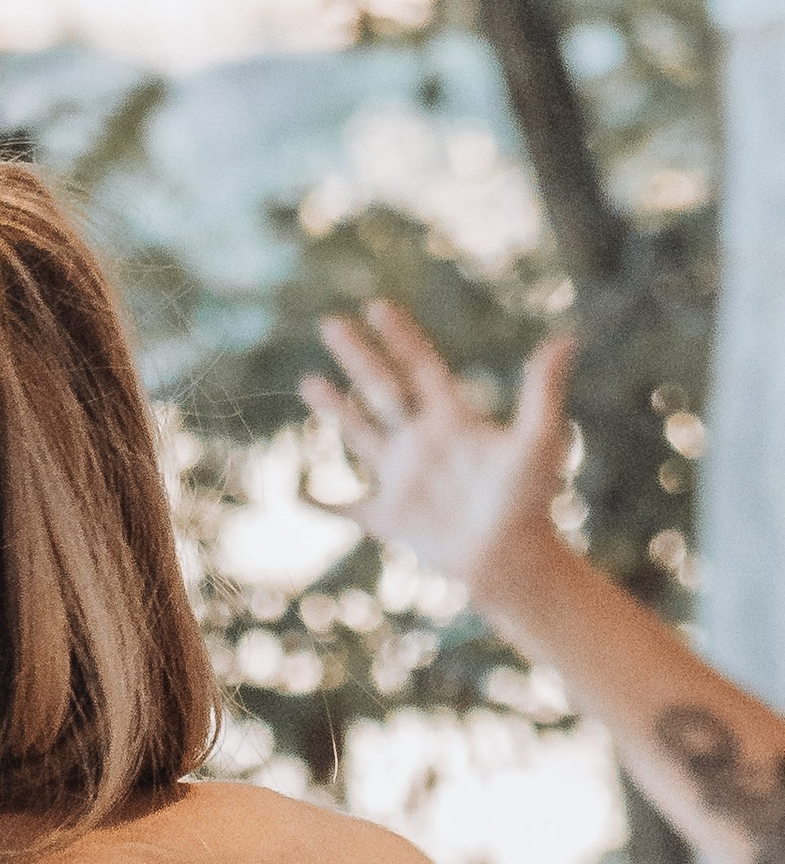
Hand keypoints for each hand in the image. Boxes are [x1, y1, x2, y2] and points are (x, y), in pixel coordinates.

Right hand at [301, 304, 574, 613]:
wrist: (510, 557)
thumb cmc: (529, 500)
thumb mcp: (539, 438)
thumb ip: (542, 389)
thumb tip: (567, 339)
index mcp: (451, 418)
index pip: (419, 365)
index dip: (399, 336)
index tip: (376, 306)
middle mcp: (421, 442)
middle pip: (380, 388)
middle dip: (355, 356)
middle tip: (329, 324)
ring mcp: (402, 479)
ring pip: (359, 434)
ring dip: (334, 409)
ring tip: (307, 383)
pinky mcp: (389, 518)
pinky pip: (346, 508)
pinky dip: (320, 503)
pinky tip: (297, 492)